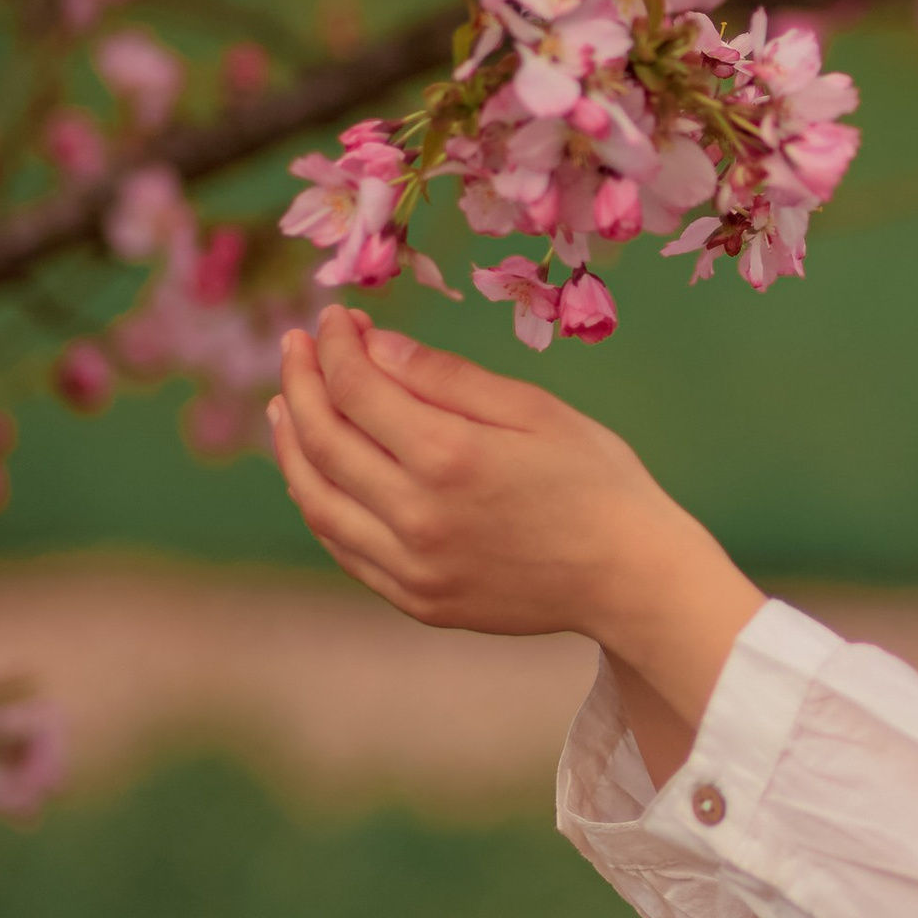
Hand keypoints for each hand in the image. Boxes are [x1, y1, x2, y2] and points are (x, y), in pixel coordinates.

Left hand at [269, 305, 761, 756]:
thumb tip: (374, 346)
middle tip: (298, 347)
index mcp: (448, 457)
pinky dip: (318, 502)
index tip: (334, 318)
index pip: (357, 388)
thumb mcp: (534, 409)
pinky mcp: (416, 600)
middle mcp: (416, 516)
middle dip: (301, 383)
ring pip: (317, 501)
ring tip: (286, 406)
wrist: (631, 578)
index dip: (336, 346)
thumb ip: (447, 378)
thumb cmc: (596, 480)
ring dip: (292, 447)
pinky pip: (343, 547)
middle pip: (323, 441)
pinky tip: (318, 472)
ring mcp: (411, 567)